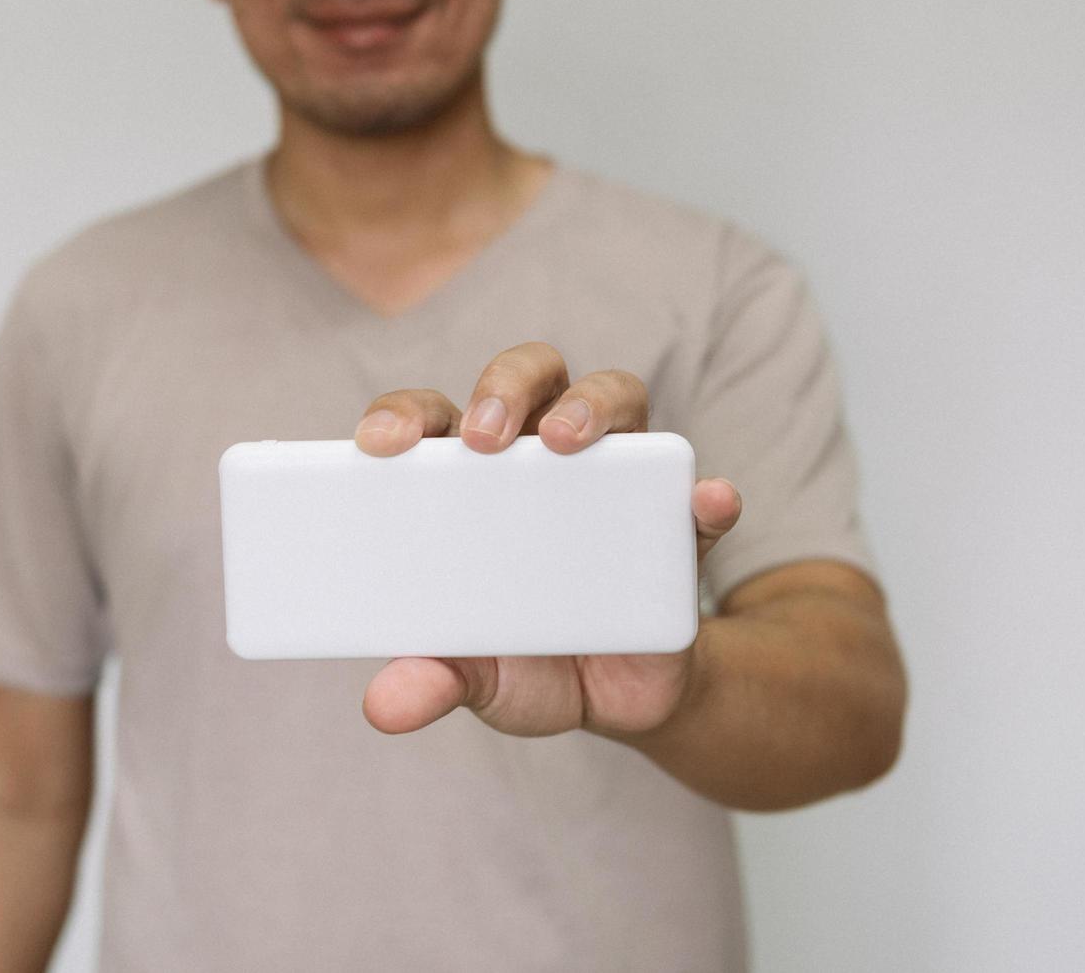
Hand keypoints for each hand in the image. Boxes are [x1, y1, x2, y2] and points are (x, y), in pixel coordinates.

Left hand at [352, 342, 741, 739]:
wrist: (616, 700)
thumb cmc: (527, 663)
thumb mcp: (475, 678)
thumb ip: (433, 681)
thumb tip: (386, 706)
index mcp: (473, 481)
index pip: (434, 419)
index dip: (404, 415)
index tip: (379, 446)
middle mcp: (543, 461)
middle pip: (527, 378)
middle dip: (504, 388)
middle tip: (484, 439)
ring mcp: (617, 482)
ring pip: (612, 400)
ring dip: (592, 406)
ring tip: (567, 441)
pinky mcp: (676, 529)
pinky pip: (697, 498)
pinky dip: (704, 496)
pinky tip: (705, 502)